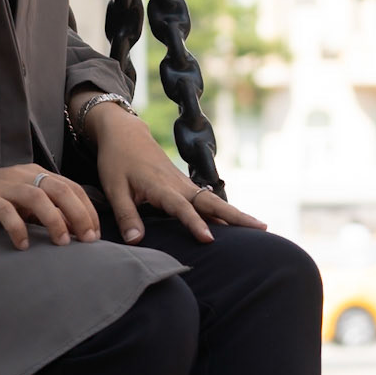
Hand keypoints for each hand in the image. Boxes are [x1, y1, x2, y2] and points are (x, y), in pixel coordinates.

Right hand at [0, 144, 101, 251]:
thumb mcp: (21, 199)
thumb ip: (44, 209)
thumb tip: (73, 229)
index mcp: (36, 174)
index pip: (72, 188)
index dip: (87, 210)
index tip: (96, 235)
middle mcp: (24, 176)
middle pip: (61, 190)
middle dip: (79, 214)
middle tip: (88, 240)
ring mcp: (5, 186)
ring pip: (38, 197)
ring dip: (54, 220)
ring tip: (62, 243)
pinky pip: (6, 211)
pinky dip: (18, 228)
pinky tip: (23, 245)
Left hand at [83, 100, 266, 244]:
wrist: (125, 133)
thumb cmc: (117, 161)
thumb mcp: (114, 189)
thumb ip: (126, 215)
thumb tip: (136, 241)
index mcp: (160, 186)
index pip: (181, 207)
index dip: (194, 223)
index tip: (209, 239)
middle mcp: (178, 184)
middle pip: (210, 202)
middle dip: (235, 216)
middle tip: (261, 228)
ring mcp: (184, 183)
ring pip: (213, 200)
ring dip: (235, 214)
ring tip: (260, 227)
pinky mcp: (184, 185)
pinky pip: (207, 199)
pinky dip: (223, 210)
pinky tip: (235, 223)